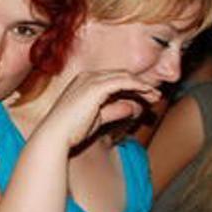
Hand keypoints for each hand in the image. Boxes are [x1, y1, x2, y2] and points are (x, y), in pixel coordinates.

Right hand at [37, 70, 162, 148]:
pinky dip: (137, 86)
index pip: (113, 80)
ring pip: (124, 77)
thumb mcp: (98, 119)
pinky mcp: (96, 87)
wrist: (56, 136)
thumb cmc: (71, 131)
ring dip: (142, 85)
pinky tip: (148, 93)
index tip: (146, 96)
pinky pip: (123, 82)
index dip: (131, 87)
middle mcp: (87, 77)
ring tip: (155, 95)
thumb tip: (131, 107)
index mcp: (83, 82)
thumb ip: (114, 110)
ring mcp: (90, 79)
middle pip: (120, 75)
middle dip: (139, 85)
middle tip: (155, 95)